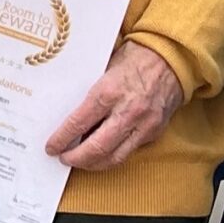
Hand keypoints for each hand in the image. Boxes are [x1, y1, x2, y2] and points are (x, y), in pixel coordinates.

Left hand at [44, 41, 184, 169]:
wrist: (172, 57)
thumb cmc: (135, 58)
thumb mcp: (106, 67)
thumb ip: (91, 92)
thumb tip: (67, 112)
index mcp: (109, 91)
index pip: (78, 123)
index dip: (61, 139)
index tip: (51, 147)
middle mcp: (127, 111)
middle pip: (96, 148)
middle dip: (76, 158)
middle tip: (64, 158)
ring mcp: (144, 124)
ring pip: (114, 157)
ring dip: (94, 164)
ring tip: (82, 161)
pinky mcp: (154, 131)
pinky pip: (130, 152)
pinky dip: (113, 157)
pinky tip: (102, 154)